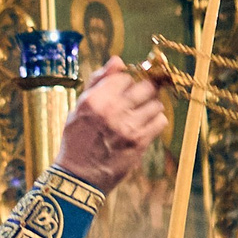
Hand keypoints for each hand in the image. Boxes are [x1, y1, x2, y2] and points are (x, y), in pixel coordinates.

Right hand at [54, 58, 170, 191]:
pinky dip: (156, 121)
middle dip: (144, 90)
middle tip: (140, 97)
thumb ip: (98, 81)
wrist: (78, 176)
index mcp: (95, 100)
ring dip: (151, 106)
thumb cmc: (77, 139)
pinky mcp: (139, 143)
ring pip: (156, 103)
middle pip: (146, 86)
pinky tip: (145, 126)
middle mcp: (112, 111)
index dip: (127, 81)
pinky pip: (160, 121)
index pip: (125, 76)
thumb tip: (118, 60)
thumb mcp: (79, 107)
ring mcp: (127, 127)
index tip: (125, 89)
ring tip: (140, 114)